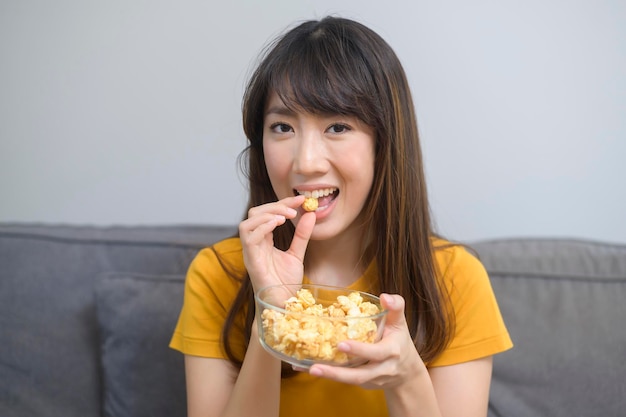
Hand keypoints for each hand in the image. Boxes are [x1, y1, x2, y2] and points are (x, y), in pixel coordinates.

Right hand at [239, 195, 315, 293]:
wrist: (283, 305)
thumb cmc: (285, 283)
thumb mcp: (297, 254)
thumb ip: (301, 235)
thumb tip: (311, 214)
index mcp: (263, 241)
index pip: (267, 214)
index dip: (283, 203)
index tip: (302, 200)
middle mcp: (254, 244)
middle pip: (255, 214)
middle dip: (275, 205)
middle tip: (295, 207)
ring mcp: (251, 253)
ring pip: (247, 223)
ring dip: (266, 215)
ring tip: (286, 216)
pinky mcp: (251, 261)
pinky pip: (249, 238)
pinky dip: (263, 227)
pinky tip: (278, 224)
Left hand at [307, 293, 426, 389]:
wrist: (406, 371)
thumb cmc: (399, 341)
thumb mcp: (400, 323)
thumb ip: (396, 307)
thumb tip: (384, 296)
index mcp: (391, 351)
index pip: (376, 353)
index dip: (359, 350)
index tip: (342, 344)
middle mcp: (382, 369)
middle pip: (360, 374)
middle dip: (338, 373)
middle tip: (316, 366)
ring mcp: (371, 379)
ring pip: (351, 380)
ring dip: (330, 376)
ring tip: (311, 370)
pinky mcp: (362, 384)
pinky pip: (346, 381)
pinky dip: (330, 376)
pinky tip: (312, 369)